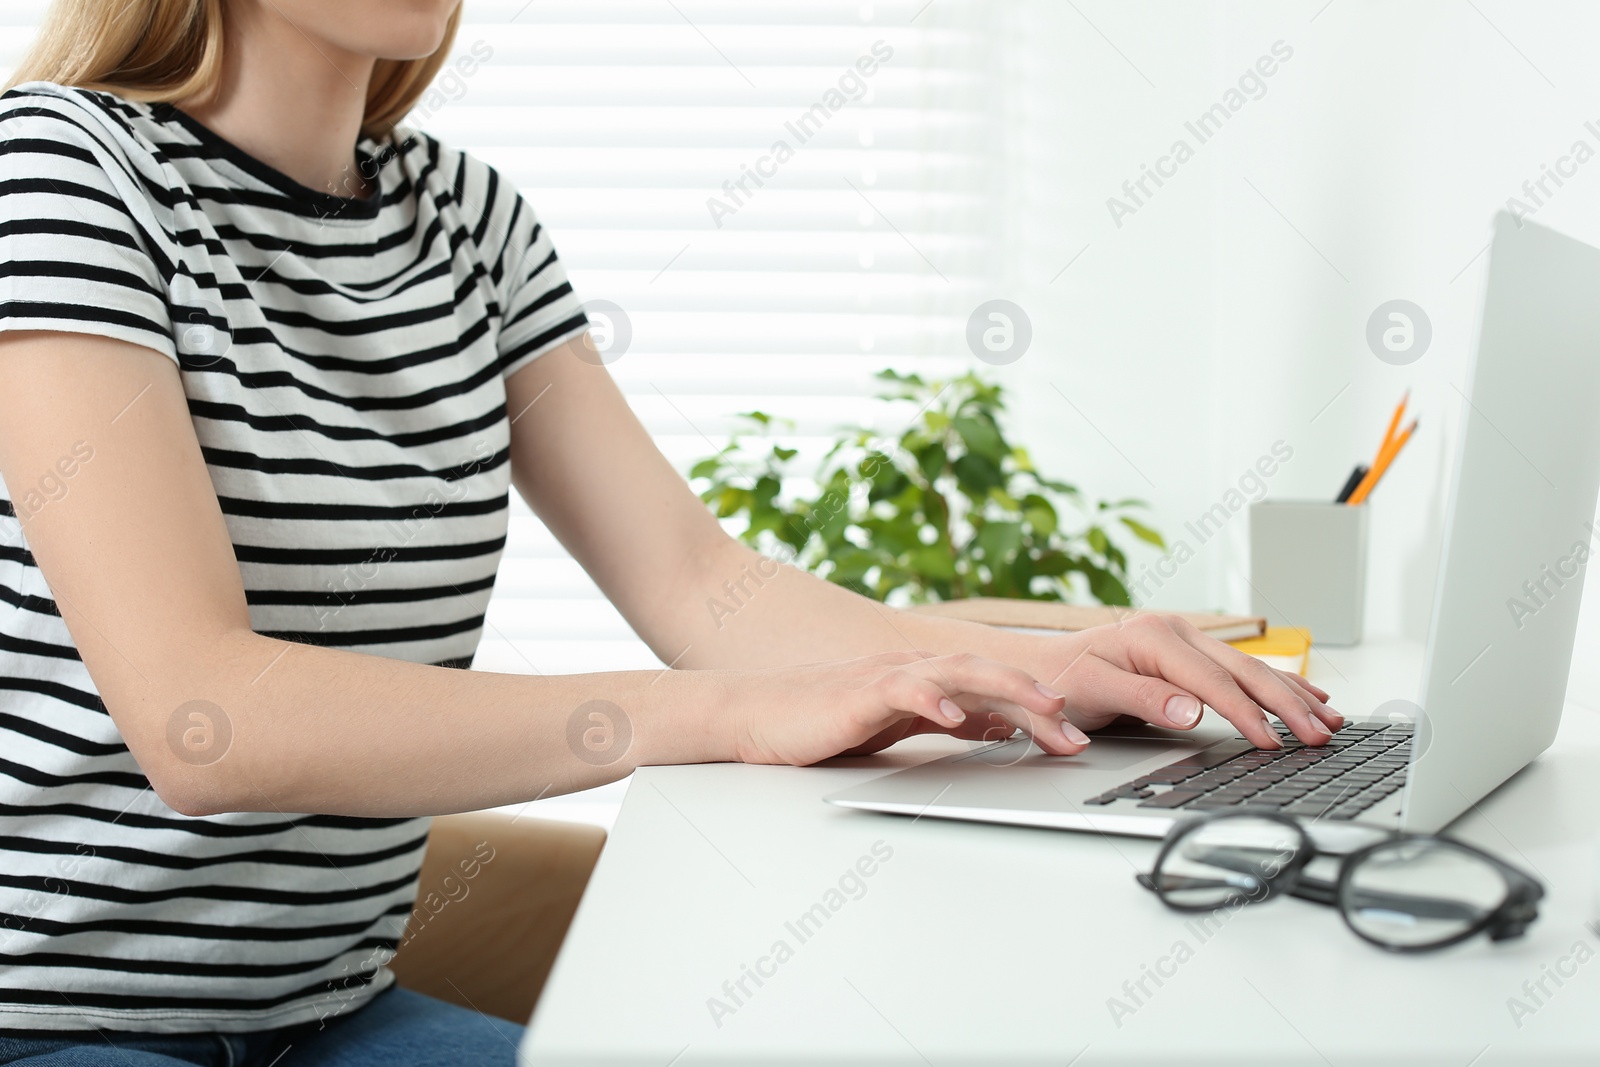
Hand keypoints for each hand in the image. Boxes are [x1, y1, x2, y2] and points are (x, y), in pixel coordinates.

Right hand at [726, 650, 1079, 765]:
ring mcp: (886, 678)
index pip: (991, 690)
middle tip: (1076, 734)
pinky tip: (957, 717)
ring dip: (1006, 690)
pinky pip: (903, 690)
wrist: (751, 714)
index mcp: (922, 681)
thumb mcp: (893, 725)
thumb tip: (991, 725)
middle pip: (988, 675)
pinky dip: (934, 700)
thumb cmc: (816, 722)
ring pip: (958, 672)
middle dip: (1037, 702)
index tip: (1073, 740)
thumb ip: (942, 720)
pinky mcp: (858, 694)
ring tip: (1042, 709)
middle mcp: (911, 670)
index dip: (1036, 711)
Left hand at [1027, 613, 1342, 749]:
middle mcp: (1174, 631)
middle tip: (1320, 735)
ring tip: (1330, 718)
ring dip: (1292, 694)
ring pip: (1250, 668)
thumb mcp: (1092, 690)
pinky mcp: (1188, 652)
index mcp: (1152, 637)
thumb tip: (1191, 711)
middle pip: (1243, 671)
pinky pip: (1240, 669)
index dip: (1246, 714)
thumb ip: (1142, 699)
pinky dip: (1276, 684)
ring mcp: (1184, 639)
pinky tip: (1306, 695)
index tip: (1274, 741)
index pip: (1212, 682)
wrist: (1041, 665)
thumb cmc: (1060, 678)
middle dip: (1286, 705)